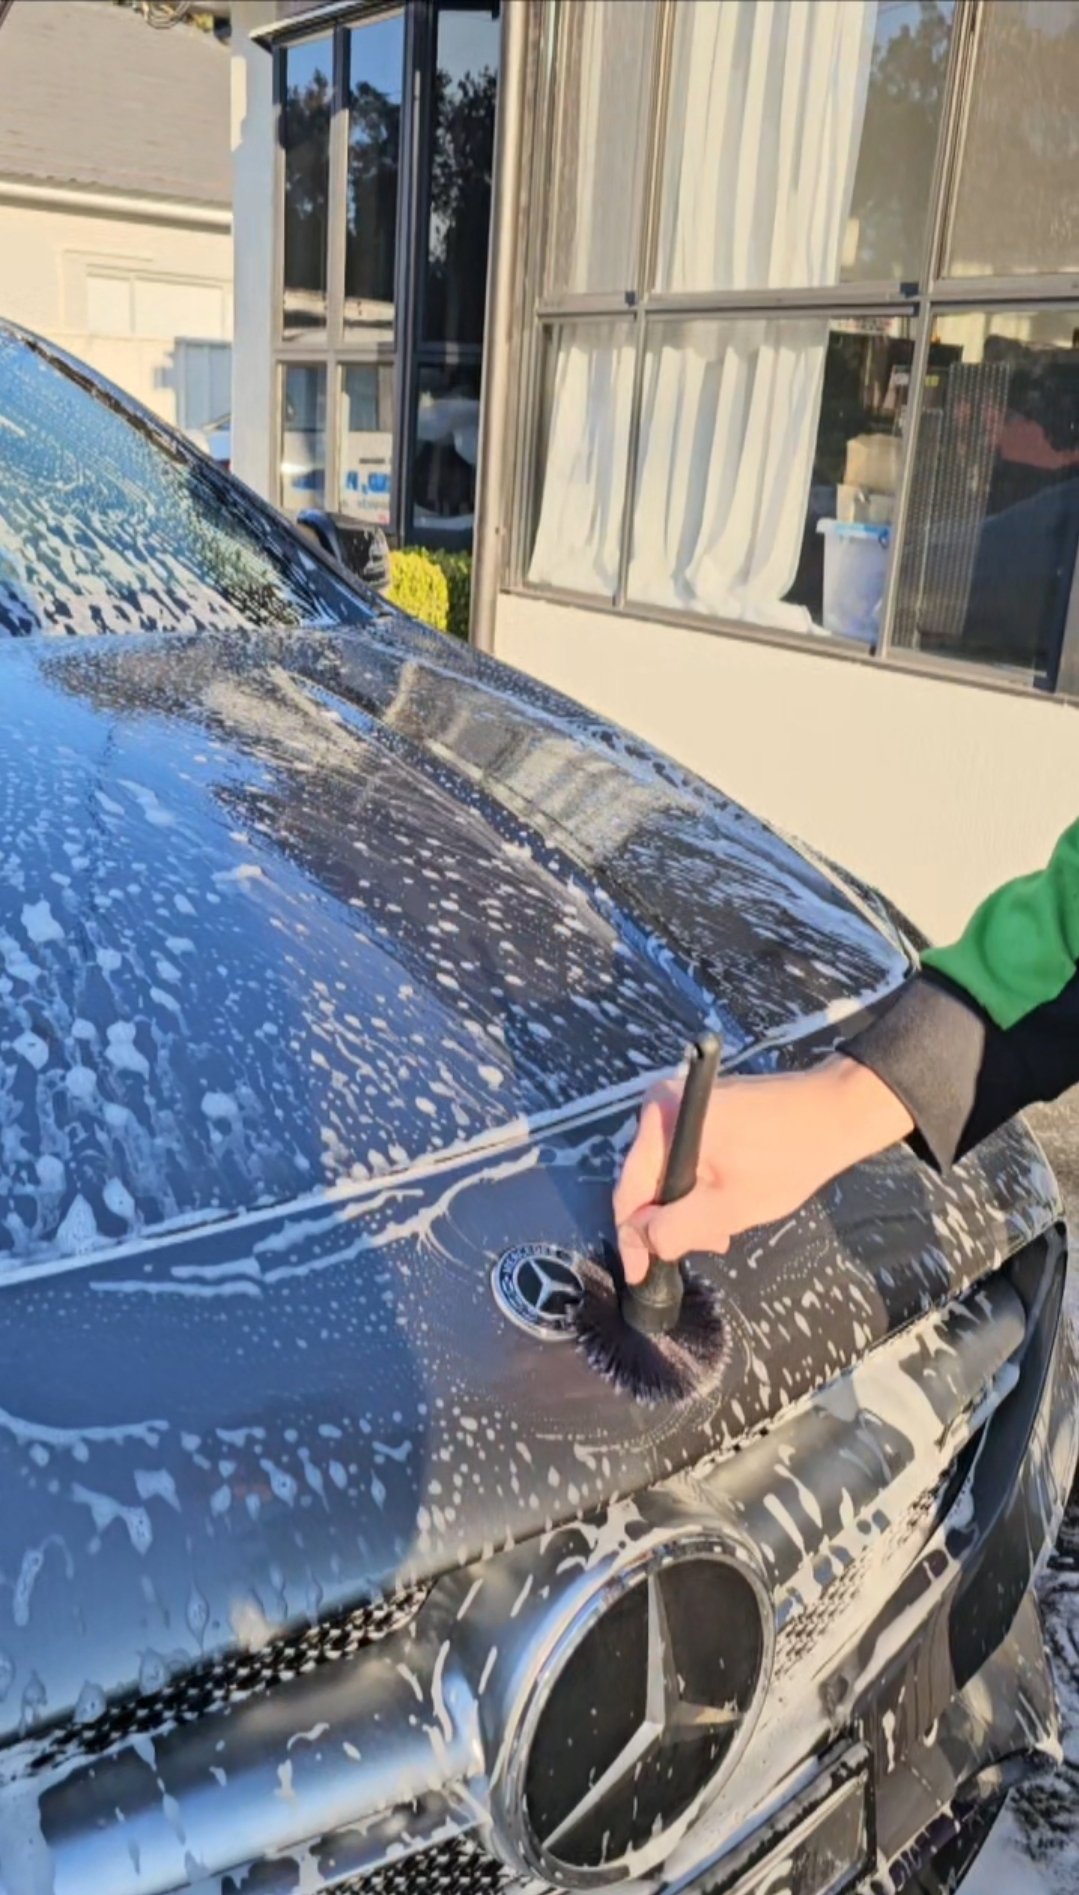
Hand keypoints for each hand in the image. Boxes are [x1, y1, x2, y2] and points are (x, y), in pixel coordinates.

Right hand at [613, 1057, 913, 1282]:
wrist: (835, 1111)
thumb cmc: (785, 1159)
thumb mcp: (728, 1206)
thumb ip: (676, 1228)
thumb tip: (645, 1243)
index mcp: (660, 1120)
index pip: (629, 1191)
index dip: (633, 1239)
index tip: (641, 1276)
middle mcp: (660, 1104)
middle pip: (646, 1181)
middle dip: (670, 1222)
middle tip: (707, 1246)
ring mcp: (681, 1103)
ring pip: (667, 1172)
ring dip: (688, 1206)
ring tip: (722, 1229)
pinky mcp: (702, 1107)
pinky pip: (684, 1155)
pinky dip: (699, 1184)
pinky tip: (724, 1203)